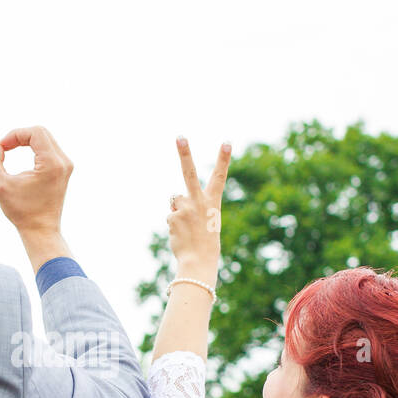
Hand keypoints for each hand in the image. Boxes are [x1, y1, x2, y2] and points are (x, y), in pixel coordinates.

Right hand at [0, 126, 72, 241]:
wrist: (41, 231)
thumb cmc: (21, 212)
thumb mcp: (0, 186)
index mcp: (52, 164)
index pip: (35, 132)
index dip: (15, 134)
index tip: (1, 148)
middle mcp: (63, 162)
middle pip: (41, 132)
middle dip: (19, 136)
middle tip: (4, 148)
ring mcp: (66, 165)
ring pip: (45, 139)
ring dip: (26, 141)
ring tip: (9, 151)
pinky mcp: (64, 170)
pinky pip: (48, 148)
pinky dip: (33, 148)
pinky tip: (21, 158)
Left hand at [168, 137, 230, 280]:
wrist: (199, 261)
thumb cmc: (205, 242)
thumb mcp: (206, 220)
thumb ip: (194, 205)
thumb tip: (174, 200)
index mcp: (213, 201)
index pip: (219, 177)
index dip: (223, 159)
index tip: (227, 142)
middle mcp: (199, 201)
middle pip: (189, 173)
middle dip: (185, 153)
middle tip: (180, 136)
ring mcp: (185, 208)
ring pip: (175, 201)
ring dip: (177, 210)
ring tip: (187, 227)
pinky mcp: (173, 217)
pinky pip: (170, 215)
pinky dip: (173, 224)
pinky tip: (180, 234)